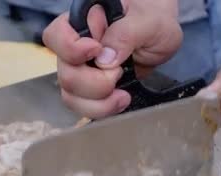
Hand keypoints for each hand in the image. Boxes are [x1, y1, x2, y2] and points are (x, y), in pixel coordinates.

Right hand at [42, 0, 181, 117]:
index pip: (57, 36)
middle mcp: (78, 47)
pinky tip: (121, 100)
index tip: (97, 50)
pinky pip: (85, 107)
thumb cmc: (155, 19)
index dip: (72, 49)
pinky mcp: (94, 88)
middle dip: (94, 83)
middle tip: (119, 72)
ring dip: (98, 103)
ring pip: (71, 96)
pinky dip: (103, 110)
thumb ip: (125, 34)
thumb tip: (105, 58)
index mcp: (85, 21)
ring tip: (122, 95)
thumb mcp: (148, 21)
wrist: (163, 37)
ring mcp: (84, 70)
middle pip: (66, 74)